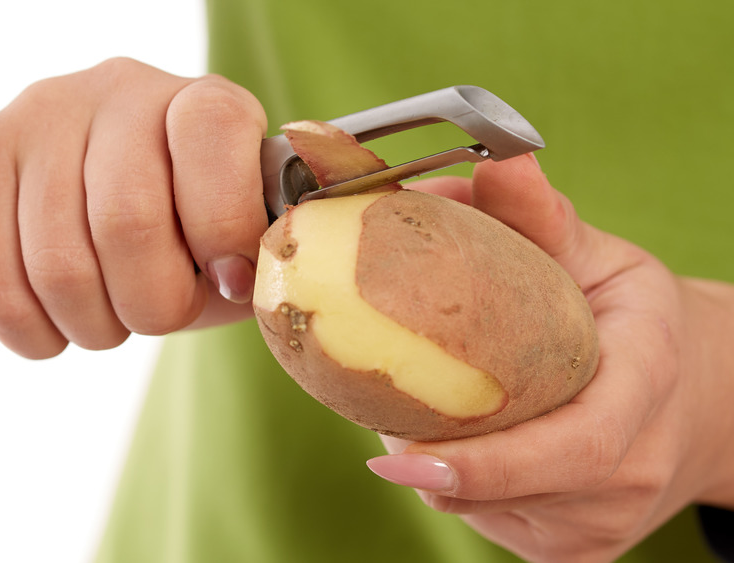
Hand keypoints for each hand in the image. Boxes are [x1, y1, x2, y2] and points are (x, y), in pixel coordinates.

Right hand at [0, 58, 268, 357]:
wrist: (44, 204)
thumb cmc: (160, 232)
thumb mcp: (217, 242)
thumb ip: (243, 259)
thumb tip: (245, 282)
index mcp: (199, 100)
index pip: (214, 132)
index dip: (225, 226)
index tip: (227, 280)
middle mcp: (118, 91)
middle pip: (128, 221)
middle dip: (152, 306)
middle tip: (156, 314)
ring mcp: (38, 117)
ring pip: (59, 267)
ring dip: (93, 328)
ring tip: (105, 319)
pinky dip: (35, 334)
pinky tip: (53, 326)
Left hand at [365, 154, 733, 561]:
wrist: (699, 400)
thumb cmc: (638, 321)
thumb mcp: (603, 259)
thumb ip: (541, 220)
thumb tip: (490, 161)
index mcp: (647, 390)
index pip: (572, 447)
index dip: (484, 462)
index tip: (397, 454)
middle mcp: (631, 474)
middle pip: (508, 487)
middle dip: (426, 453)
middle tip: (375, 408)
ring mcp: (602, 526)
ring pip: (484, 510)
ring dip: (434, 464)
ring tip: (417, 411)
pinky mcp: (575, 553)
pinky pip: (491, 522)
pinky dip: (457, 483)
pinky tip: (455, 441)